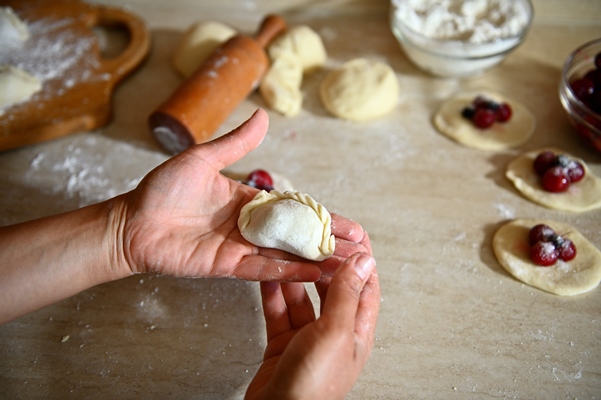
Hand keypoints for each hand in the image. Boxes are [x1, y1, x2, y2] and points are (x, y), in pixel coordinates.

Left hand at [117, 109, 366, 280]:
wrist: (132, 222)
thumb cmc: (162, 189)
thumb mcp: (203, 158)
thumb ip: (235, 142)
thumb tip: (264, 116)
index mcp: (248, 201)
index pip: (295, 209)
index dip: (322, 217)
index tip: (350, 225)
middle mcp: (250, 226)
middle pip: (297, 235)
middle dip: (328, 243)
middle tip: (360, 250)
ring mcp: (240, 248)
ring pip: (286, 255)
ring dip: (316, 261)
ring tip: (347, 267)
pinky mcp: (227, 266)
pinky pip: (263, 270)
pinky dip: (288, 272)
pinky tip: (313, 274)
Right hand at [246, 234, 379, 399]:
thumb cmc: (313, 385)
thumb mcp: (335, 332)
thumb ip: (347, 294)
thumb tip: (364, 260)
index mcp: (357, 331)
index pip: (364, 286)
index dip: (359, 259)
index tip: (350, 235)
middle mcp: (335, 333)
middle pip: (332, 289)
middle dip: (323, 263)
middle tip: (311, 239)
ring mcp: (308, 339)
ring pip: (302, 298)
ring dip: (294, 276)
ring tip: (286, 252)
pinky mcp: (283, 345)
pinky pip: (280, 312)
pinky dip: (273, 295)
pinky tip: (267, 277)